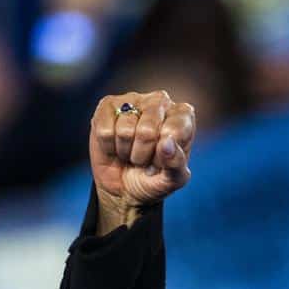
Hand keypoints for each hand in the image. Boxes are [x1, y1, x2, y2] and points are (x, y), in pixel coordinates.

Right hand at [89, 90, 196, 232]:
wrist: (124, 189)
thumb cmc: (154, 179)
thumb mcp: (172, 180)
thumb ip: (176, 164)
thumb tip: (166, 143)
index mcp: (183, 115)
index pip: (175, 130)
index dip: (165, 154)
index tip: (163, 161)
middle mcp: (160, 101)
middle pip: (147, 130)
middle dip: (143, 154)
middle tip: (144, 159)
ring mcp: (133, 100)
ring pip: (124, 131)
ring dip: (126, 151)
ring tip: (130, 152)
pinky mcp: (108, 105)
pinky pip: (105, 131)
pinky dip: (109, 147)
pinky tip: (115, 146)